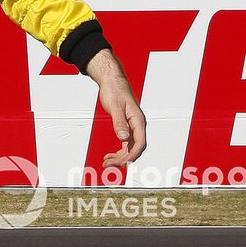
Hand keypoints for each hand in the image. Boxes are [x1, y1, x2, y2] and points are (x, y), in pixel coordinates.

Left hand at [87, 50, 147, 167]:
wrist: (112, 81)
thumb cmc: (114, 91)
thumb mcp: (115, 107)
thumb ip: (119, 122)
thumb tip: (123, 138)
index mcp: (138, 121)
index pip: (140, 143)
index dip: (132, 155)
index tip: (122, 163)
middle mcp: (138, 126)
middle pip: (134, 148)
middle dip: (122, 159)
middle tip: (107, 165)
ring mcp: (133, 127)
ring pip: (129, 148)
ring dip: (119, 157)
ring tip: (105, 163)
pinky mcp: (126, 126)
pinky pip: (125, 143)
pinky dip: (118, 151)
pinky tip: (108, 156)